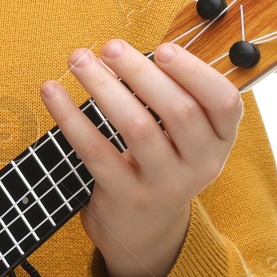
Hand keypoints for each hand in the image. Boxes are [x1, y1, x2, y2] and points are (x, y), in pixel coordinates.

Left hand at [40, 39, 241, 276]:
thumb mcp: (184, 135)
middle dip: (141, 72)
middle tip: (109, 46)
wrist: (144, 230)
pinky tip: (52, 92)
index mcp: (220, 140)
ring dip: (104, 88)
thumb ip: (170, 94)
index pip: (224, 102)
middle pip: (179, 111)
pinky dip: (71, 117)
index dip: (195, 72)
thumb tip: (123, 52)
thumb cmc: (161, 160)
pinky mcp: (126, 196)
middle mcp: (201, 164)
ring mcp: (164, 184)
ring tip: (78, 60)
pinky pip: (96, 151)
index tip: (162, 48)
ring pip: (137, 128)